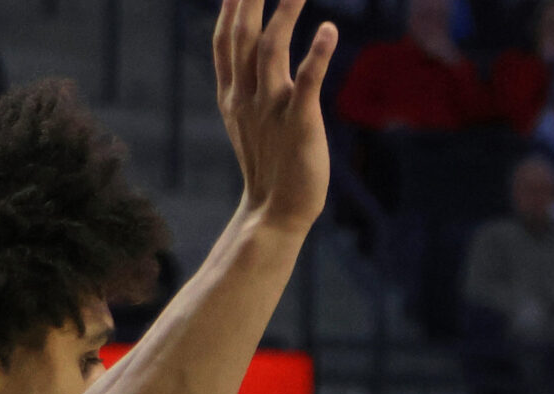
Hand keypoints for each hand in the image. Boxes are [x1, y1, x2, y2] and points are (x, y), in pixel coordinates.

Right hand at [213, 0, 334, 233]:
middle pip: (242, 36)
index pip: (225, 41)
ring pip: (272, 50)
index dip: (229, 8)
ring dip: (284, 14)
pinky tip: (328, 30)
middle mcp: (247, 97)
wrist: (275, 212)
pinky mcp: (299, 124)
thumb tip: (248, 51)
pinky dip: (317, 55)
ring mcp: (271, 109)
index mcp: (233, 95)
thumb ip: (244, 82)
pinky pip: (307, 83)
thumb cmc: (267, 163)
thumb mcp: (245, 119)